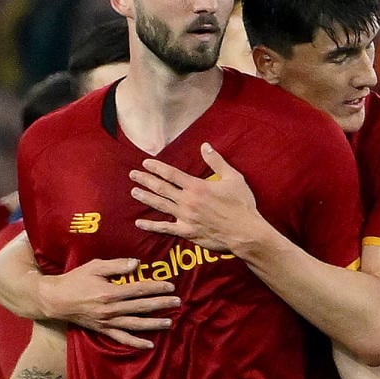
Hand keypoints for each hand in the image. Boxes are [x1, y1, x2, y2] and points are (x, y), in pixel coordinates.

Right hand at [41, 259, 178, 349]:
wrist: (54, 300)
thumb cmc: (74, 280)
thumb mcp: (94, 267)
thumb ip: (116, 265)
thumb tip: (136, 264)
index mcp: (109, 292)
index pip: (139, 289)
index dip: (156, 288)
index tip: (170, 286)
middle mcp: (111, 309)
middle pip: (141, 307)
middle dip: (161, 304)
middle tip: (177, 302)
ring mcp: (107, 322)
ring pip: (136, 324)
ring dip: (154, 324)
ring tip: (170, 322)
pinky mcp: (103, 330)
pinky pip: (122, 338)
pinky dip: (136, 343)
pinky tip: (150, 345)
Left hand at [132, 145, 271, 258]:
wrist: (246, 232)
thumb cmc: (242, 205)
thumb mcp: (234, 179)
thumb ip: (217, 162)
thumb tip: (205, 146)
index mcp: (197, 187)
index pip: (171, 174)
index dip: (156, 167)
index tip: (146, 163)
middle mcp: (188, 201)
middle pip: (161, 188)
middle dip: (145, 180)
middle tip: (133, 175)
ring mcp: (186, 217)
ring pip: (160, 205)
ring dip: (145, 197)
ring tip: (134, 191)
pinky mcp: (188, 232)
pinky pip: (165, 228)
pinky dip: (151, 226)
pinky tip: (139, 223)